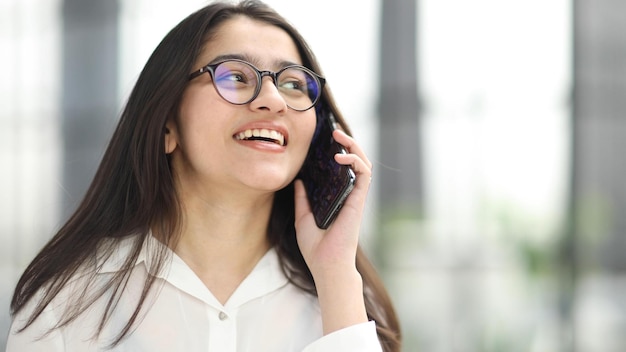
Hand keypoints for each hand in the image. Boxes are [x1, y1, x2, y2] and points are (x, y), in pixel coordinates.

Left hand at [293, 129, 371, 333]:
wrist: (326, 265)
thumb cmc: (316, 248)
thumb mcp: (303, 218)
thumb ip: (303, 199)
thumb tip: (298, 180)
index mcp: (337, 199)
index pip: (341, 170)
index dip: (337, 153)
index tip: (324, 141)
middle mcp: (349, 195)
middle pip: (354, 162)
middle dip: (347, 144)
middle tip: (333, 132)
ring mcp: (356, 197)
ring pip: (363, 163)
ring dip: (354, 146)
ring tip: (339, 136)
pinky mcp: (359, 200)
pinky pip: (364, 174)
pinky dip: (355, 160)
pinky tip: (341, 156)